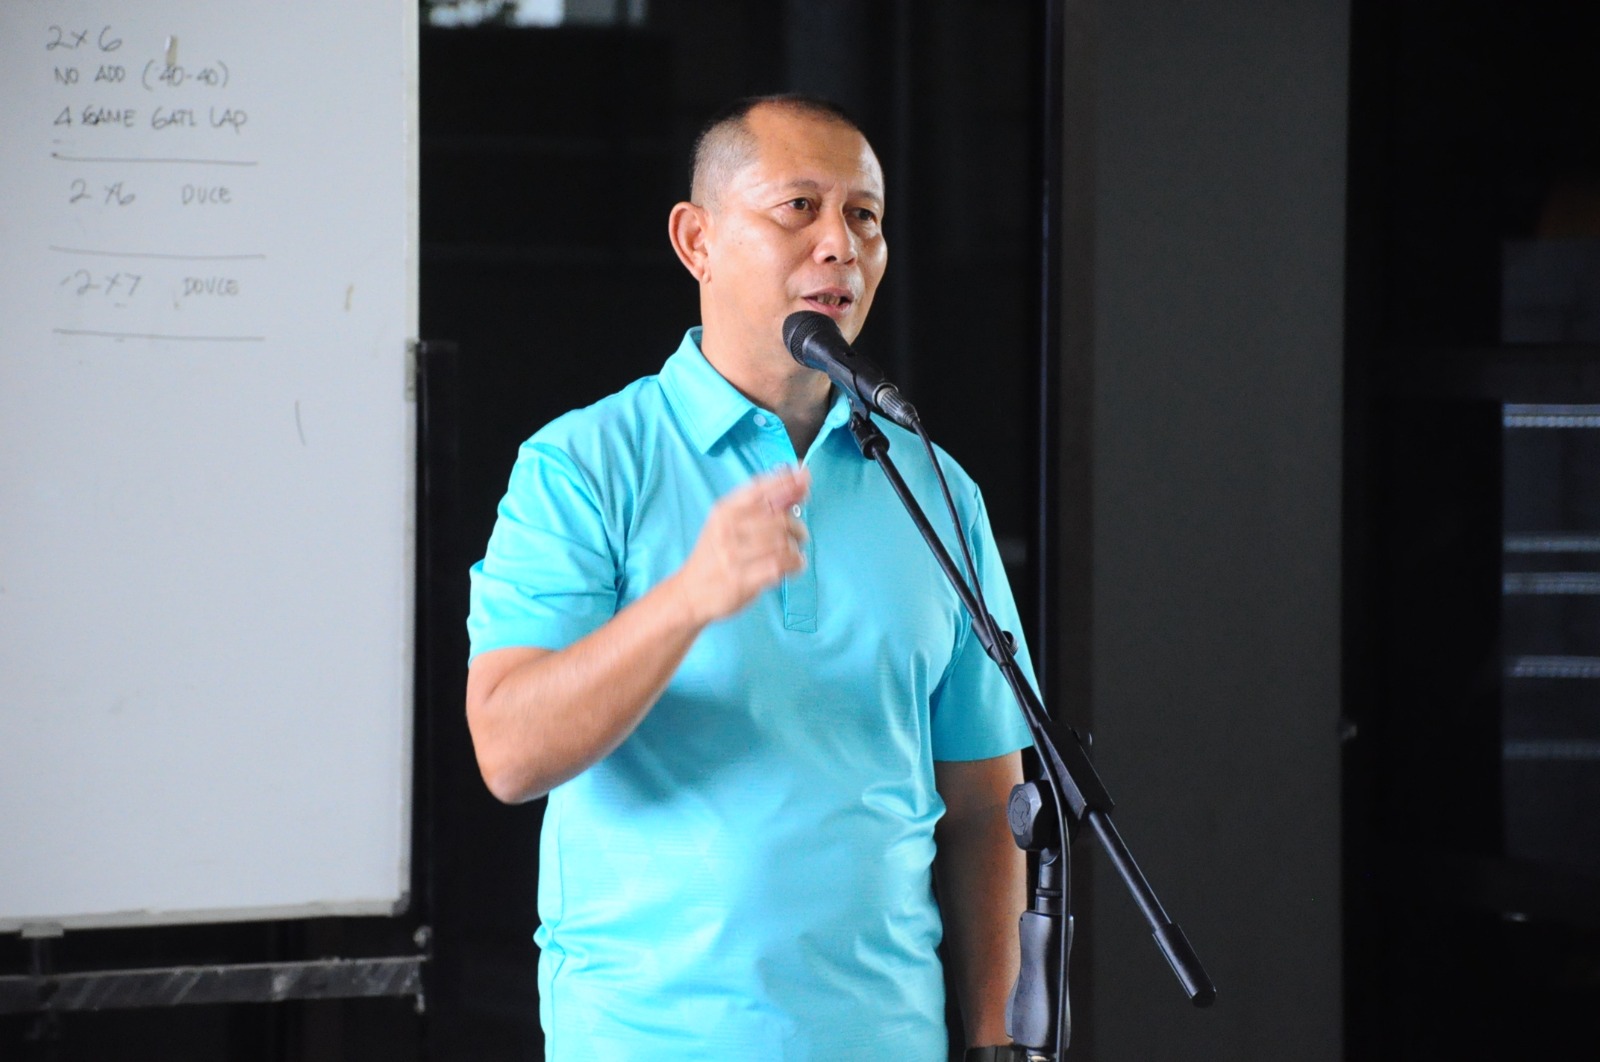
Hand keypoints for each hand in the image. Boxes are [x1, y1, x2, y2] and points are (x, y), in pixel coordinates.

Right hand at [671, 466, 810, 624]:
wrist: (691, 593)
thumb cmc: (715, 556)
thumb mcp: (728, 524)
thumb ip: (761, 506)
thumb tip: (797, 486)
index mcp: (725, 511)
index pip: (760, 489)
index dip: (786, 481)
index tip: (805, 476)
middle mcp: (728, 529)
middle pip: (778, 518)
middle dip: (797, 526)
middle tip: (800, 535)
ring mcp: (734, 555)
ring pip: (782, 542)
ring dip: (796, 547)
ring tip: (794, 552)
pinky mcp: (742, 578)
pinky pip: (780, 565)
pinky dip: (795, 563)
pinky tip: (794, 565)